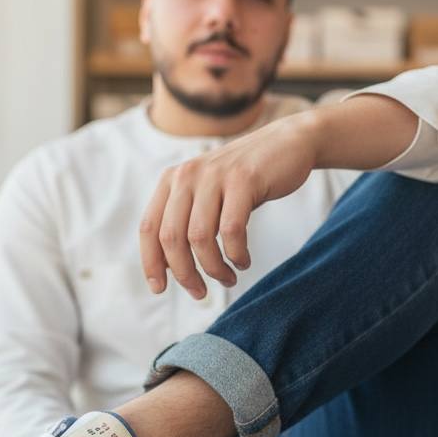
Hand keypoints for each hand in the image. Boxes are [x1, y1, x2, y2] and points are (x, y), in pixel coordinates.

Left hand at [139, 110, 317, 297]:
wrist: (288, 143)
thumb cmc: (246, 180)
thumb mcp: (208, 195)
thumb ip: (186, 222)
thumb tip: (168, 267)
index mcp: (172, 180)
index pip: (149, 228)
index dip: (151, 262)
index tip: (160, 289)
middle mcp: (187, 176)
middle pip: (171, 238)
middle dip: (184, 274)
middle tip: (200, 293)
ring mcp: (214, 176)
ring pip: (199, 238)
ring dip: (213, 268)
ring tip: (227, 279)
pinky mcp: (243, 180)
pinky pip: (232, 230)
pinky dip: (236, 254)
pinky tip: (243, 261)